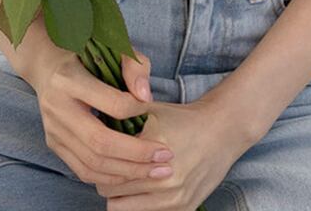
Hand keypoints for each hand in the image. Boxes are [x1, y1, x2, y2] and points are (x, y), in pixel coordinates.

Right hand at [26, 45, 176, 187]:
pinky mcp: (54, 144)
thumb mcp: (113, 47)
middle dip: (138, 154)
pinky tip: (133, 172)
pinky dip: (111, 176)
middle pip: (100, 143)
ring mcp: (53, 130)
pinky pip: (83, 170)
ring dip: (129, 171)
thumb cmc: (87, 54)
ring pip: (93, 163)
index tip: (151, 107)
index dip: (137, 109)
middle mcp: (57, 108)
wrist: (47, 65)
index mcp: (70, 79)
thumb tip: (145, 97)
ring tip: (156, 170)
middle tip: (166, 155)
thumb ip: (134, 66)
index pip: (111, 103)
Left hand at [95, 52, 256, 209]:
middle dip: (106, 180)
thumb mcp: (150, 110)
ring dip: (120, 196)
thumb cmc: (182, 119)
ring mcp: (174, 198)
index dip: (98, 164)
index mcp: (151, 152)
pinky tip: (139, 188)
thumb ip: (122, 117)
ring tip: (122, 178)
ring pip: (124, 209)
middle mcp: (164, 179)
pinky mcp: (184, 209)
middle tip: (108, 167)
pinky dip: (138, 205)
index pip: (107, 172)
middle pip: (112, 194)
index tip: (97, 155)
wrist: (221, 130)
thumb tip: (89, 121)